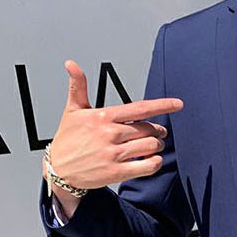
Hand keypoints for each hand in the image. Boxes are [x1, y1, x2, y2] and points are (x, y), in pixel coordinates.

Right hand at [43, 59, 183, 214]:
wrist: (59, 170)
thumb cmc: (68, 139)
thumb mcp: (72, 111)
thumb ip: (78, 87)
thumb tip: (71, 64)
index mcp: (103, 117)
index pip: (139, 108)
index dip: (162, 105)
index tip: (177, 104)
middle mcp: (110, 134)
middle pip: (148, 129)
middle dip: (158, 130)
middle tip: (159, 132)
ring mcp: (114, 154)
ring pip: (150, 146)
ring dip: (157, 146)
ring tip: (154, 145)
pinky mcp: (117, 172)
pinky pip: (147, 166)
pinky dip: (155, 162)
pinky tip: (153, 160)